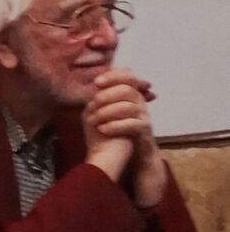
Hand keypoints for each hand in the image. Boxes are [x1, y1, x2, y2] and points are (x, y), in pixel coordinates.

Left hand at [83, 69, 166, 205]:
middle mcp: (139, 103)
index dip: (113, 76)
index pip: (127, 76)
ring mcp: (143, 117)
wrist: (122, 155)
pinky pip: (133, 124)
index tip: (96, 82)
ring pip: (130, 106)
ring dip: (108, 112)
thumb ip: (97, 99)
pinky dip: (115, 126)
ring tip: (93, 120)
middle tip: (93, 102)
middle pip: (128, 89)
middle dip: (107, 95)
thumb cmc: (110, 131)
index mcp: (129, 95)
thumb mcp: (100, 112)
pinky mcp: (144, 132)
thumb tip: (88, 86)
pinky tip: (102, 129)